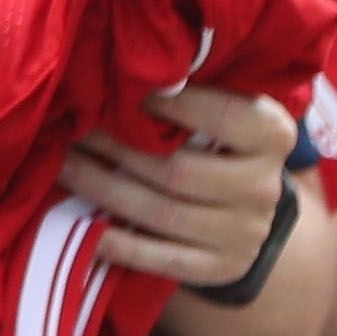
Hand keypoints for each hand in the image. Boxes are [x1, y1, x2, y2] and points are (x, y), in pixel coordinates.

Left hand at [61, 84, 294, 287]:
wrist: (244, 205)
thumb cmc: (216, 137)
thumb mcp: (221, 105)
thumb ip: (191, 89)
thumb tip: (127, 68)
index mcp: (273, 134)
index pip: (220, 115)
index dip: (167, 102)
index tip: (120, 87)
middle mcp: (264, 186)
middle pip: (179, 169)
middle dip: (116, 148)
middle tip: (72, 128)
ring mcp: (246, 233)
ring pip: (162, 213)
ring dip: (104, 189)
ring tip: (63, 165)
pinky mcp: (222, 267)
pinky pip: (163, 259)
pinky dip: (120, 243)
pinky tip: (85, 225)